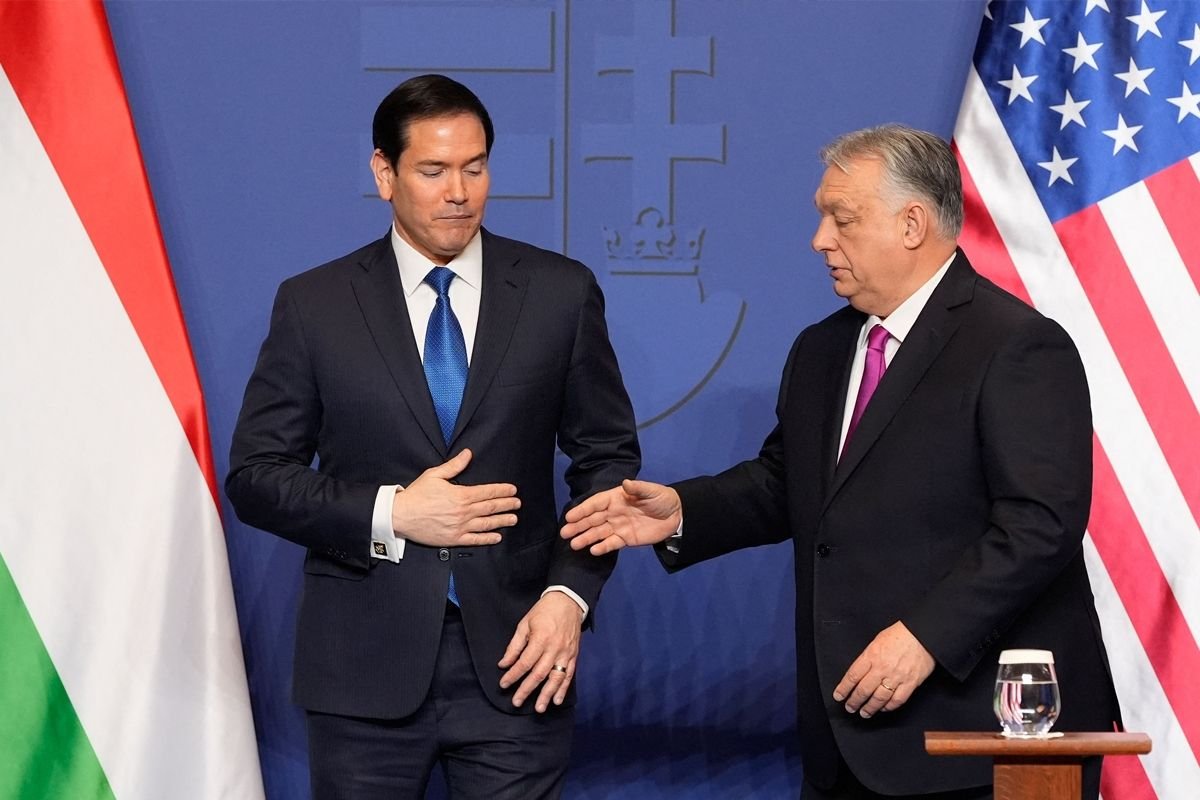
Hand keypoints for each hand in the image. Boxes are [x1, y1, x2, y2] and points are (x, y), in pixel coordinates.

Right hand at [391, 449, 518, 546]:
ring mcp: (460, 527)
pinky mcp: (453, 539)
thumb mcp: (434, 475)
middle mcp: (463, 512)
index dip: (502, 490)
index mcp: (460, 494)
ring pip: (487, 524)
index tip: (512, 490)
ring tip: (513, 519)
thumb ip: (454, 465)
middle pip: (491, 507)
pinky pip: (475, 540)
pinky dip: (487, 538)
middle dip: (507, 504)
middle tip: (517, 503)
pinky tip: (497, 537)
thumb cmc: (416, 495)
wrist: (400, 516)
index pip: (487, 492)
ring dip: (502, 521)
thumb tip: (468, 454)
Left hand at [498, 592, 582, 712]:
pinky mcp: (573, 656)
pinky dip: (563, 689)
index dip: (513, 675)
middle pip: (539, 674)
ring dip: (547, 694)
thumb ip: (514, 646)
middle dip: (527, 689)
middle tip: (517, 702)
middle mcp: (554, 649)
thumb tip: (504, 664)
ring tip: (539, 708)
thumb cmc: (544, 611)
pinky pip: (569, 675)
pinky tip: (557, 700)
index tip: (504, 684)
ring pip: (556, 678)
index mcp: (540, 639)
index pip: (524, 663)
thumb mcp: (525, 624)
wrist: (568, 601)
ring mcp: (566, 653)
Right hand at [559, 479, 681, 554]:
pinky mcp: (626, 539)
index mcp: (616, 498)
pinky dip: (602, 547)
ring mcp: (618, 526)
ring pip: (598, 533)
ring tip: (573, 545)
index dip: (582, 510)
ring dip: (586, 538)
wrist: (676, 515)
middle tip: (564, 533)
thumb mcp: (651, 491)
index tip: (570, 517)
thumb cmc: (661, 499)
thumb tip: (626, 483)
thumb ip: (638, 488)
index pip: (595, 504)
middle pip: (592, 519)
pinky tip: (593, 550)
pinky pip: (611, 543)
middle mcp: (613, 512)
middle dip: (578, 526)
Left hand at [832, 621, 935, 718]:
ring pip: (879, 698)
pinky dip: (889, 707)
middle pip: (863, 690)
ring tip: (864, 713)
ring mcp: (897, 677)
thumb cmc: (901, 634)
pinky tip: (883, 708)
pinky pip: (897, 700)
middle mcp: (882, 668)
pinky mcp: (910, 683)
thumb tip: (859, 673)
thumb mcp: (877, 641)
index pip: (853, 676)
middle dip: (854, 701)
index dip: (844, 688)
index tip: (839, 696)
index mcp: (871, 655)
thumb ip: (868, 658)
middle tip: (850, 707)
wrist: (923, 633)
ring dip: (870, 708)